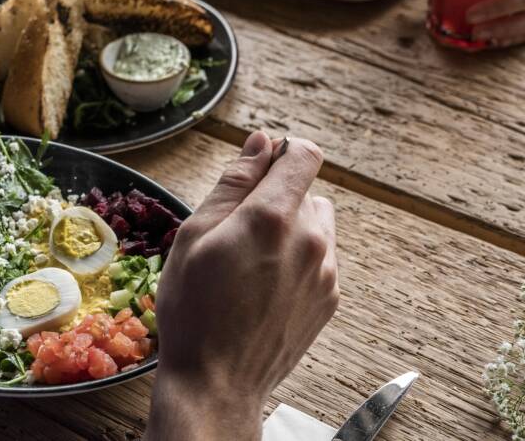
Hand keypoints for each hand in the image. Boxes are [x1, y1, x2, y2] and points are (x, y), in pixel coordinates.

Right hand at [145, 131, 339, 440]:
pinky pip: (320, 257)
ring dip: (289, 226)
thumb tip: (262, 142)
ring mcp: (326, 272)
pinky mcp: (330, 298)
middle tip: (235, 231)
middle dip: (274, 196)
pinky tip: (263, 284)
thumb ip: (234, 182)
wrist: (216, 383)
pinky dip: (297, 258)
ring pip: (316, 222)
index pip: (304, 154)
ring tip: (251, 259)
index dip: (279, 152)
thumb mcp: (196, 234)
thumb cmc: (194, 309)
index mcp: (273, 217)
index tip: (256, 169)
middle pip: (305, 189)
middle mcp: (311, 240)